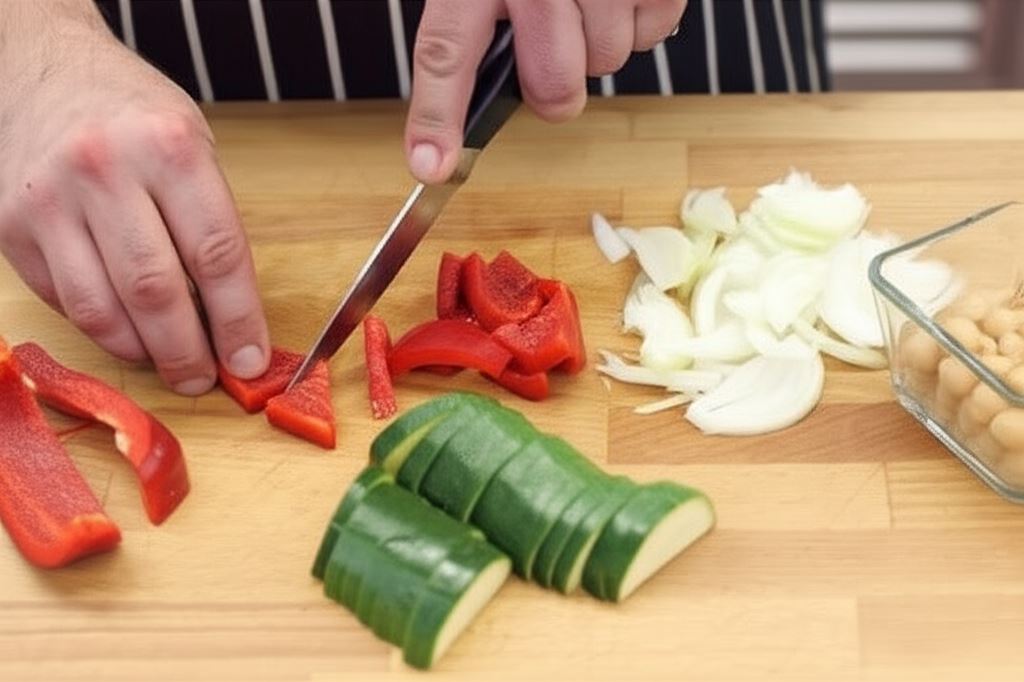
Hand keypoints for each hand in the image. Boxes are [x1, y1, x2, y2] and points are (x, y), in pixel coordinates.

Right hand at [0, 7, 268, 394]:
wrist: (47, 72)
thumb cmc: (136, 117)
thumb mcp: (194, 148)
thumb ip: (211, 226)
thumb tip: (230, 320)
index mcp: (170, 147)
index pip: (216, 253)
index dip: (238, 319)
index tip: (251, 360)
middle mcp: (105, 170)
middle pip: (155, 290)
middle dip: (188, 351)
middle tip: (205, 379)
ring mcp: (50, 199)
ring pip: (102, 308)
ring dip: (142, 352)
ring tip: (168, 363)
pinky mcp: (11, 225)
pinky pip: (64, 301)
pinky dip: (102, 329)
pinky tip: (127, 332)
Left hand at [404, 0, 685, 183]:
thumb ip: (469, 23)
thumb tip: (448, 123)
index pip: (447, 49)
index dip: (438, 115)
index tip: (431, 168)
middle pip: (553, 87)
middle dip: (554, 88)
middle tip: (552, 49)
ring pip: (606, 63)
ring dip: (597, 44)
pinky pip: (651, 37)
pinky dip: (638, 21)